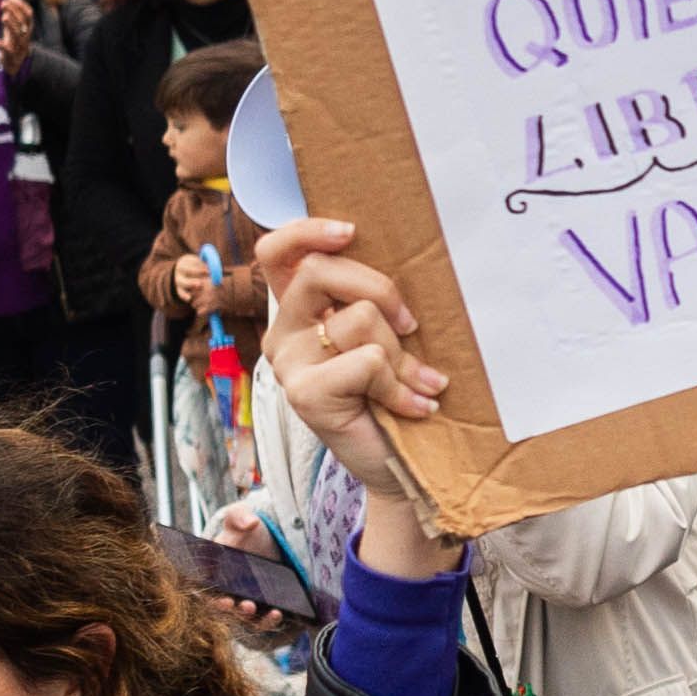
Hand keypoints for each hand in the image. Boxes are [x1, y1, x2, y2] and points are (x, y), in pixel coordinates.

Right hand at [254, 219, 457, 556]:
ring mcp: (288, 363)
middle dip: (381, 289)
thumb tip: (410, 252)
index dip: (306, 230)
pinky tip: (415, 406)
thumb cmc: (393, 394)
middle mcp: (283, 332)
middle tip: (412, 324)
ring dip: (404, 352)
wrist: (396, 465)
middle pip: (321, 271)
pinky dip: (403, 384)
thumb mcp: (384, 335)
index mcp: (298, 309)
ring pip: (358, 318)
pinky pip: (368, 361)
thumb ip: (373, 299)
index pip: (277, 252)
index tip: (350, 231)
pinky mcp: (304, 393)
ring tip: (419, 381)